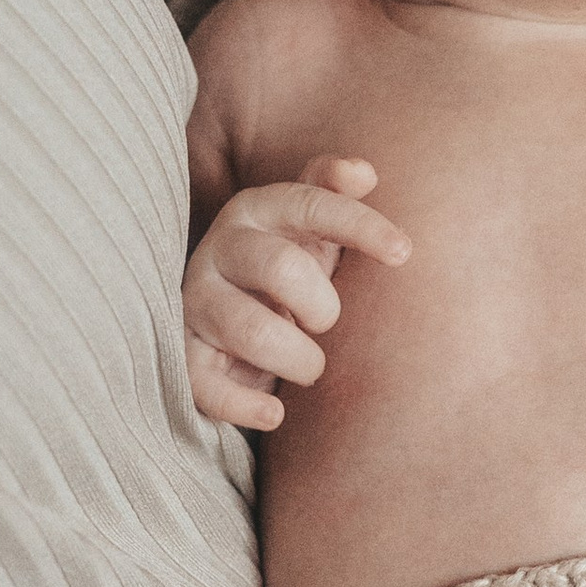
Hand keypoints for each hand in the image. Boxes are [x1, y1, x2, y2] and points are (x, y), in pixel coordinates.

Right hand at [183, 156, 408, 429]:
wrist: (227, 324)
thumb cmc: (286, 271)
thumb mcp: (310, 230)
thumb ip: (332, 193)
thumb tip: (362, 172)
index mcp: (257, 210)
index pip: (311, 203)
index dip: (360, 225)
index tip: (403, 253)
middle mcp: (219, 249)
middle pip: (282, 268)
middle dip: (322, 306)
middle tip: (326, 324)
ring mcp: (195, 302)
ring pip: (251, 330)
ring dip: (298, 359)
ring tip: (309, 367)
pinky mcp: (182, 355)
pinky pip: (207, 385)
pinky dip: (247, 406)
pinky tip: (275, 414)